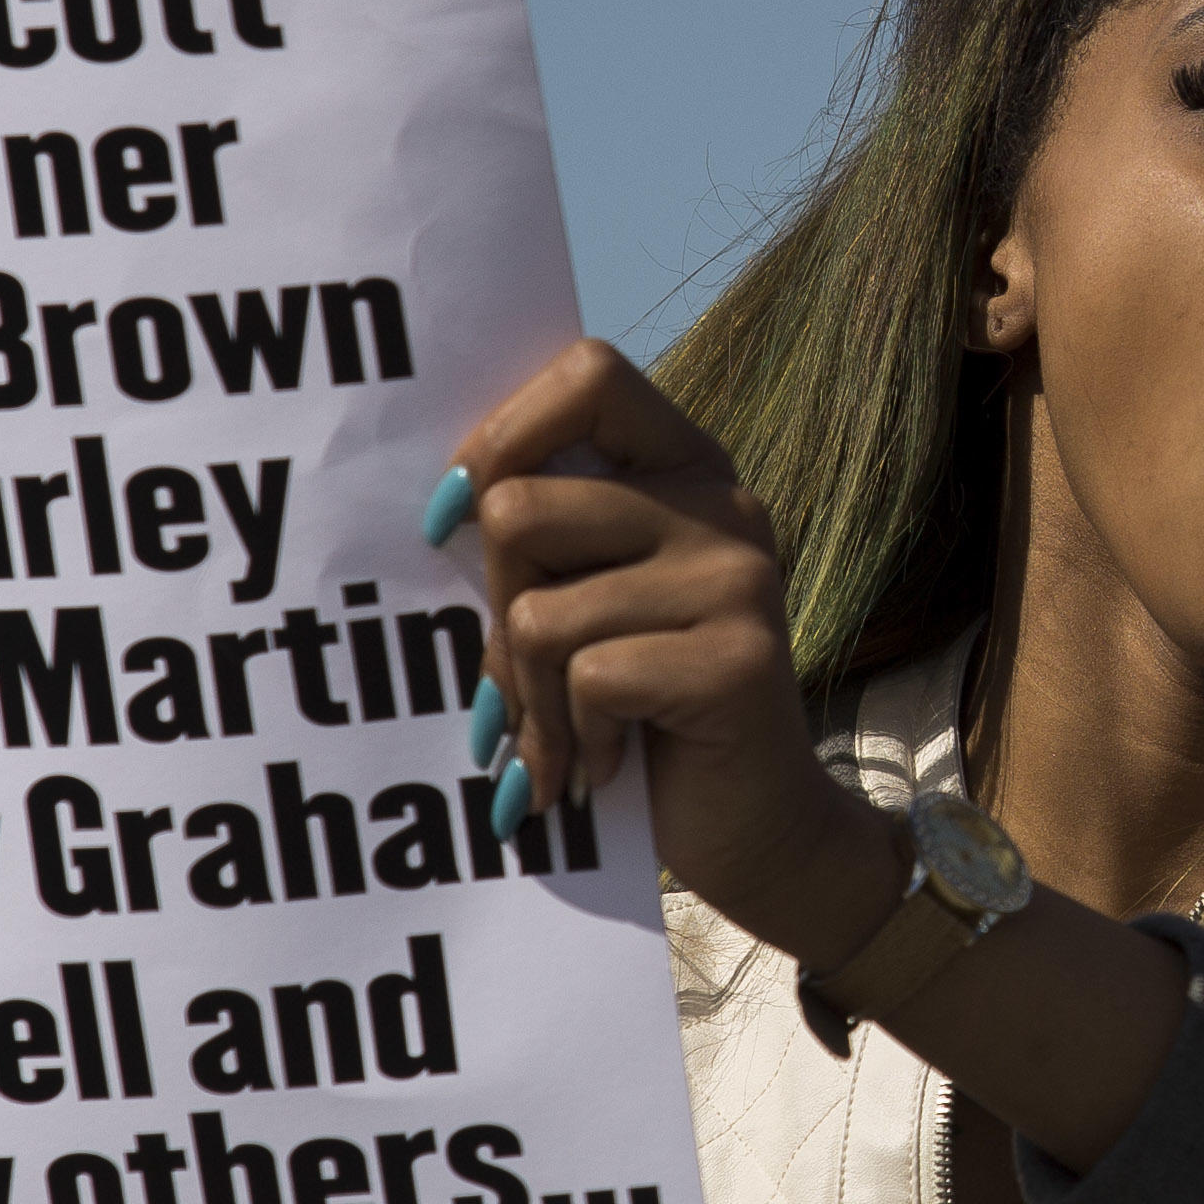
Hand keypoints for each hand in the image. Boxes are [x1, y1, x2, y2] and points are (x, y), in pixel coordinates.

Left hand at [450, 340, 898, 966]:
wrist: (760, 829)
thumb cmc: (648, 713)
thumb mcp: (592, 603)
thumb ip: (546, 544)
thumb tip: (443, 509)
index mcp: (685, 467)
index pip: (587, 374)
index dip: (501, 436)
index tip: (456, 518)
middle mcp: (723, 503)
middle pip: (521, 509)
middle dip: (495, 614)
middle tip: (524, 682)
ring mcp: (739, 579)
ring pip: (541, 614)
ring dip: (528, 701)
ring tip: (559, 743)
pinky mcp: (740, 660)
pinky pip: (588, 679)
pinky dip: (571, 740)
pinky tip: (601, 768)